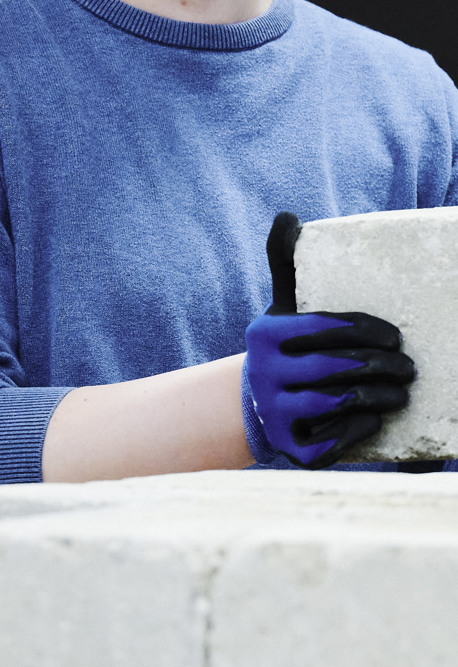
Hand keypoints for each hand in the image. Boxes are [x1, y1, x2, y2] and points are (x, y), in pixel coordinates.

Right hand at [243, 212, 415, 467]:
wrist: (257, 401)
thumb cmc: (287, 348)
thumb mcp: (283, 306)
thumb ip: (287, 263)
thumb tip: (287, 217)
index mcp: (264, 335)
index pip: (324, 329)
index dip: (366, 332)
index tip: (396, 338)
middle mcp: (262, 375)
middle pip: (334, 369)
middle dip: (381, 368)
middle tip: (409, 368)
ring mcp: (274, 414)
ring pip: (336, 405)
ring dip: (377, 398)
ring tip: (401, 392)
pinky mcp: (288, 449)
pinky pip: (329, 444)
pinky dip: (357, 431)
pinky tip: (374, 418)